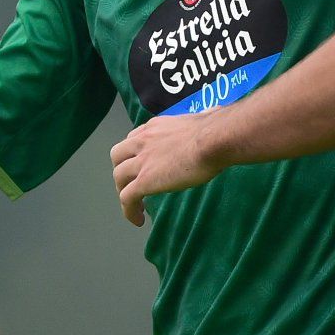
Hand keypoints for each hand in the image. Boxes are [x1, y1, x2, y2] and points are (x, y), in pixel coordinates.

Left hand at [109, 115, 224, 225]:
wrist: (213, 140)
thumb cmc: (216, 129)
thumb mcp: (204, 117)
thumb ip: (203, 118)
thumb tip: (214, 114)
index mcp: (156, 126)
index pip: (135, 137)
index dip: (135, 152)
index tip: (144, 163)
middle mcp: (144, 140)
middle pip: (117, 155)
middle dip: (122, 170)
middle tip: (134, 184)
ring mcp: (142, 161)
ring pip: (118, 177)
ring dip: (123, 191)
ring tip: (135, 205)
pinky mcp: (144, 180)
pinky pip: (127, 198)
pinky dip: (129, 210)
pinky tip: (138, 220)